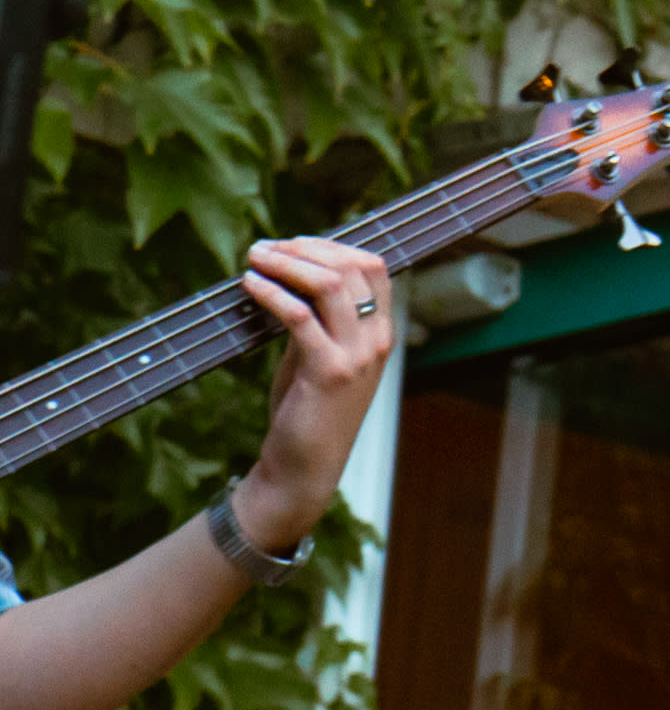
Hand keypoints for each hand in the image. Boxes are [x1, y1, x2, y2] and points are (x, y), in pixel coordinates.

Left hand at [231, 237, 395, 555]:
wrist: (306, 466)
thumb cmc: (308, 411)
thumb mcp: (319, 357)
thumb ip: (317, 321)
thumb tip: (288, 278)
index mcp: (379, 333)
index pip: (373, 268)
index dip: (332, 246)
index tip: (292, 244)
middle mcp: (376, 340)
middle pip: (354, 267)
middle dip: (305, 248)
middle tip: (265, 248)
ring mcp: (357, 356)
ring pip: (330, 284)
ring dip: (286, 264)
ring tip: (254, 259)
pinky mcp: (329, 372)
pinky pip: (300, 316)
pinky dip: (271, 293)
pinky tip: (249, 286)